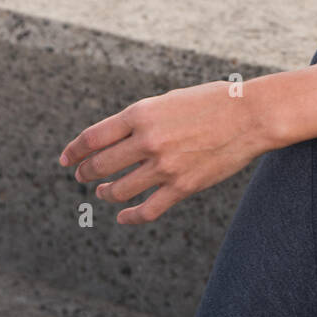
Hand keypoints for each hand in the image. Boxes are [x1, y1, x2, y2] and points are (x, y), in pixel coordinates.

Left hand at [58, 79, 272, 224]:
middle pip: (100, 165)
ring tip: (102, 192)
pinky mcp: (181, 187)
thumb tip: (117, 136)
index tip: (65, 159)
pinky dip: (130, 216)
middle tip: (82, 175)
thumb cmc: (212, 101)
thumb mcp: (170, 100)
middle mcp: (147, 140)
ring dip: (105, 193)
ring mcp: (164, 167)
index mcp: (142, 113)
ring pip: (119, 190)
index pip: (93, 137)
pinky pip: (146, 210)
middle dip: (86, 172)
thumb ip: (142, 117)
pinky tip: (124, 216)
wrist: (251, 115)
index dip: (74, 150)